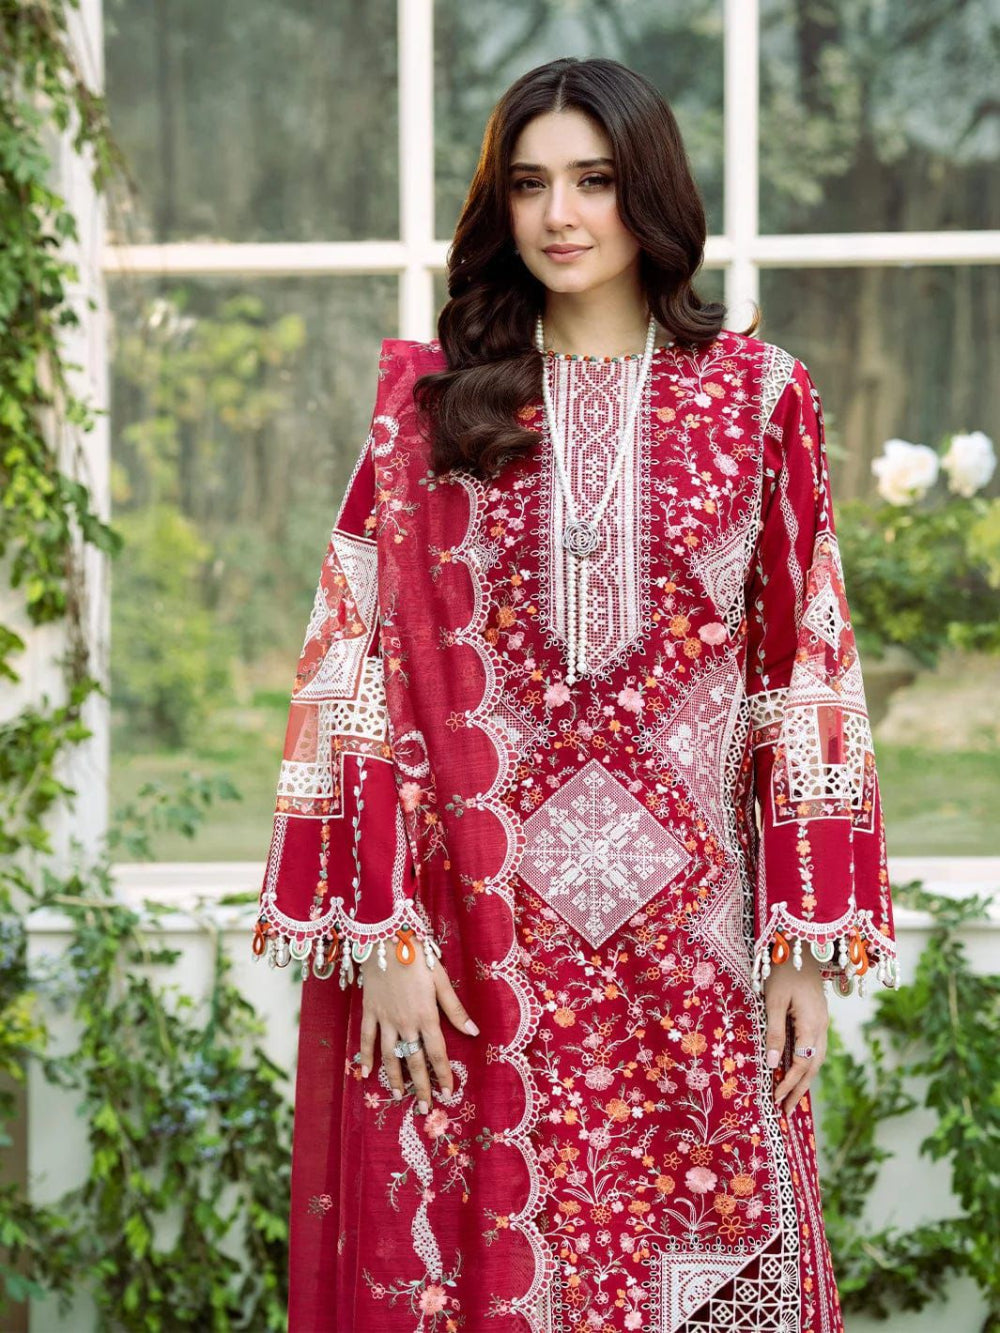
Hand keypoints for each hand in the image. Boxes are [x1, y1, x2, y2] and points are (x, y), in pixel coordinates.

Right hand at [358, 945, 478, 1113]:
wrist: (388, 939)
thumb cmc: (419, 957)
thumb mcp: (442, 981)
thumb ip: (456, 1010)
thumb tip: (474, 1033)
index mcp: (427, 1016)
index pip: (437, 1054)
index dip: (443, 1075)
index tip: (447, 1094)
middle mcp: (406, 1023)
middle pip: (414, 1061)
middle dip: (420, 1087)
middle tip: (424, 1108)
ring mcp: (385, 1019)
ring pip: (390, 1055)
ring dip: (394, 1078)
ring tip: (397, 1097)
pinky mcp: (370, 1011)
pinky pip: (366, 1038)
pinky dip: (364, 1056)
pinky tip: (365, 1072)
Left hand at [763, 947, 828, 1114]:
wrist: (802, 946)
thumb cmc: (783, 972)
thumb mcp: (774, 1001)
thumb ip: (775, 1033)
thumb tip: (773, 1065)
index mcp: (812, 1025)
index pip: (802, 1064)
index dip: (789, 1084)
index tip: (775, 1100)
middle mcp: (822, 1027)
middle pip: (813, 1067)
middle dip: (799, 1090)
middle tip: (784, 1111)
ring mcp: (823, 1023)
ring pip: (816, 1059)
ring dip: (804, 1080)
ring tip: (791, 1099)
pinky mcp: (819, 1018)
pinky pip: (815, 1048)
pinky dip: (807, 1065)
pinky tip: (798, 1072)